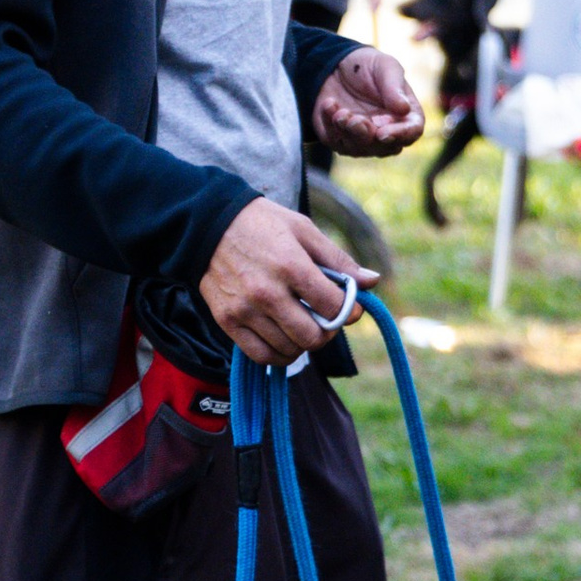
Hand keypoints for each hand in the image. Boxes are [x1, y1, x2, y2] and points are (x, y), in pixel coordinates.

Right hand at [201, 197, 357, 367]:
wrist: (208, 225)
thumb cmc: (262, 224)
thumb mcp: (304, 230)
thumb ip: (338, 260)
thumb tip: (372, 282)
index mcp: (291, 266)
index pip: (333, 307)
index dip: (349, 311)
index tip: (348, 307)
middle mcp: (267, 292)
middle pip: (313, 336)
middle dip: (328, 331)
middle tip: (325, 319)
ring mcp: (245, 310)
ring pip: (289, 349)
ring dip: (304, 343)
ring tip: (303, 325)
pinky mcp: (228, 322)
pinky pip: (261, 355)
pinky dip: (280, 354)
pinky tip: (285, 339)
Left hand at [313, 47, 422, 155]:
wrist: (337, 65)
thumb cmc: (369, 65)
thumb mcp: (385, 67)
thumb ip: (394, 87)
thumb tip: (404, 109)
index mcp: (406, 115)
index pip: (411, 132)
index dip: (400, 136)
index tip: (382, 133)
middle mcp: (387, 131)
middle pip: (382, 147)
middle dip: (366, 135)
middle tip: (354, 120)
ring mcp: (363, 138)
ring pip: (358, 149)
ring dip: (347, 132)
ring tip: (339, 112)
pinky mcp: (339, 138)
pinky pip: (334, 140)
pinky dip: (330, 125)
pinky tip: (328, 104)